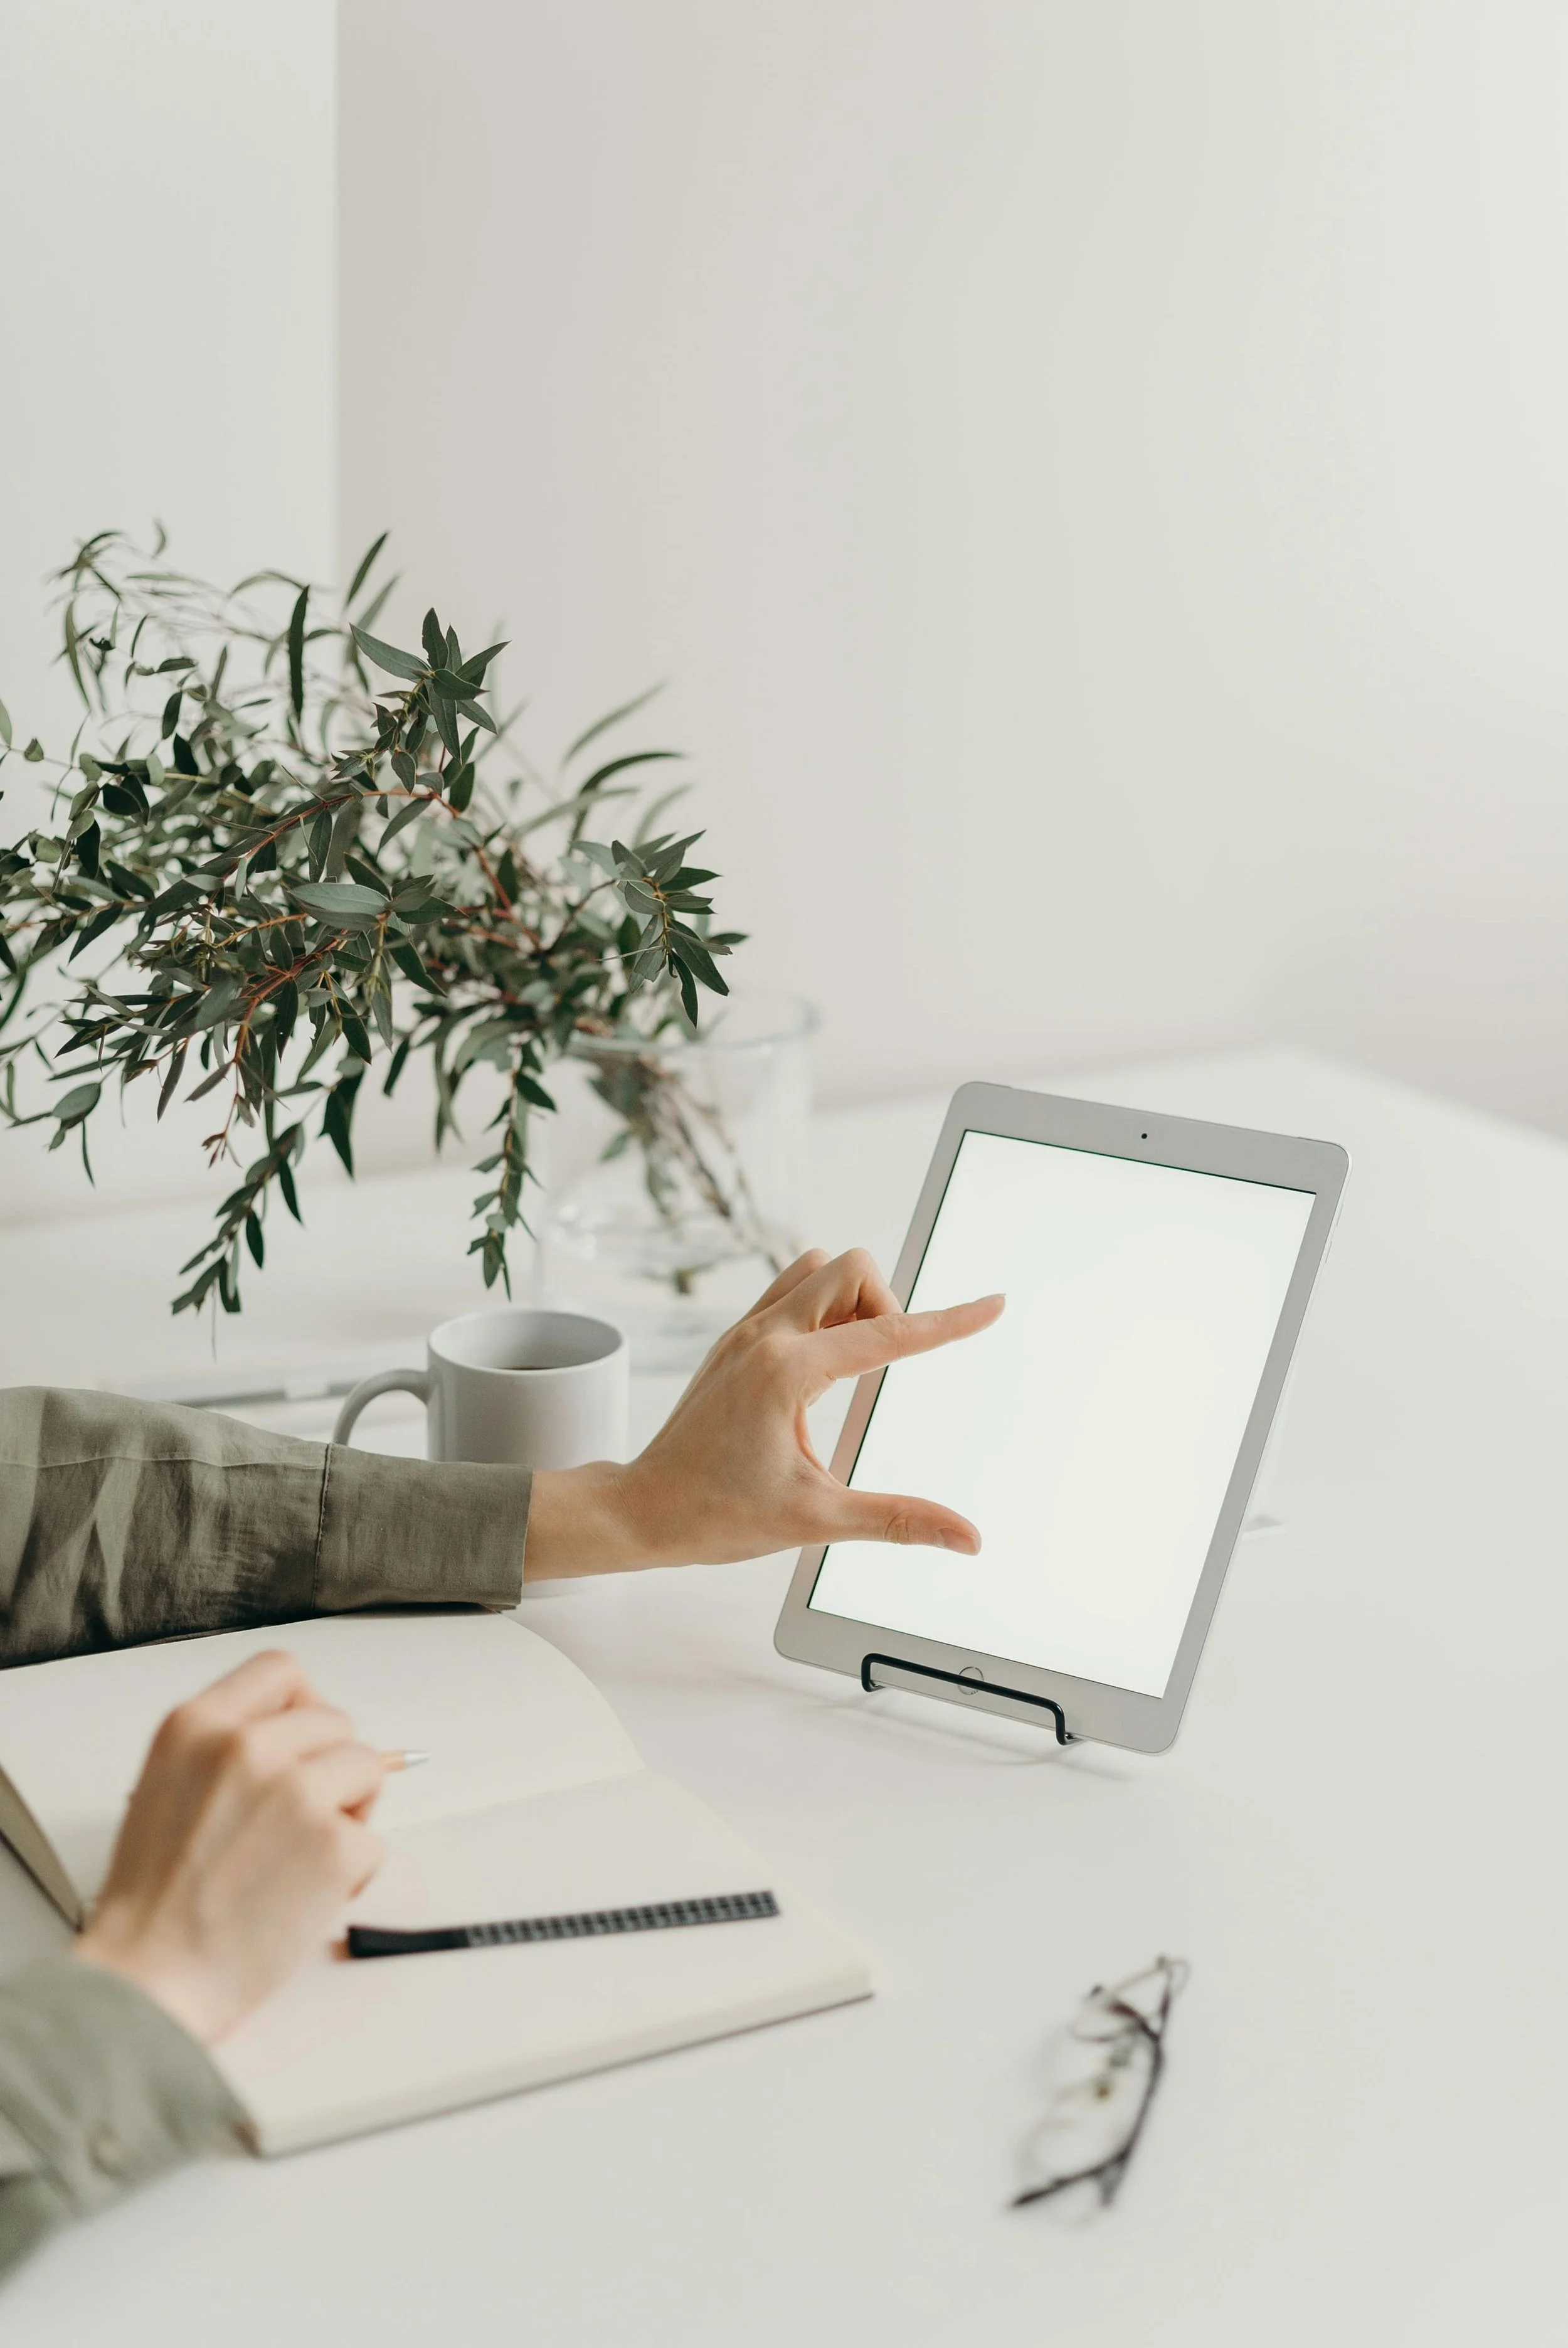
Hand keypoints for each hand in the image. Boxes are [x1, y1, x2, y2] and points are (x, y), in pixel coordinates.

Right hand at [75, 1650, 384, 2043]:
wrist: (149, 1977)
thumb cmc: (153, 1901)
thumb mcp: (168, 1786)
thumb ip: (225, 1748)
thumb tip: (300, 1735)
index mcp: (197, 1726)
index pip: (280, 1670)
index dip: (302, 1704)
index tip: (304, 1738)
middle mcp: (247, 1746)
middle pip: (335, 1722)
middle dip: (330, 1767)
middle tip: (301, 1820)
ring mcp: (295, 1792)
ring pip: (368, 1768)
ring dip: (350, 1811)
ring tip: (302, 1858)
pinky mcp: (333, 1843)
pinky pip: (372, 1840)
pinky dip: (353, 1872)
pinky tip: (307, 1898)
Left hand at [526, 1247, 1002, 1574]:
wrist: (641, 1510)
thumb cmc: (717, 1515)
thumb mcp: (817, 1520)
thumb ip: (899, 1520)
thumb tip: (966, 1537)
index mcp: (787, 1372)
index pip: (889, 1333)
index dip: (949, 1322)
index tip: (991, 1306)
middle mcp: (765, 1337)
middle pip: (851, 1269)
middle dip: (886, 1304)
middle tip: (884, 1369)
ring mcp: (744, 1332)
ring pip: (817, 1269)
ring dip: (850, 1300)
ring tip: (853, 1365)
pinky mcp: (734, 1340)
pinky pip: (789, 1290)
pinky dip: (820, 1309)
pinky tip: (822, 1365)